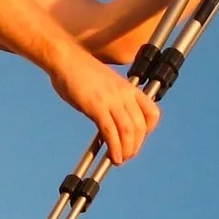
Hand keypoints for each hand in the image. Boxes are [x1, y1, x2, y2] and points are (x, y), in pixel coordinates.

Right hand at [50, 46, 160, 162]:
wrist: (66, 58)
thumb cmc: (81, 71)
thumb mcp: (106, 85)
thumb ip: (113, 102)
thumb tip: (110, 124)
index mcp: (129, 88)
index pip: (152, 112)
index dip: (148, 130)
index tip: (138, 139)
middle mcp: (124, 94)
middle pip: (141, 126)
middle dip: (136, 146)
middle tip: (127, 155)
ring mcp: (111, 100)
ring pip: (129, 131)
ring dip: (127, 150)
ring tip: (120, 159)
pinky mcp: (96, 106)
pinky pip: (110, 131)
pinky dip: (114, 147)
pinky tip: (113, 156)